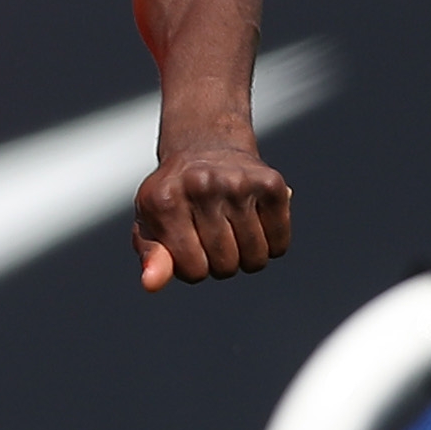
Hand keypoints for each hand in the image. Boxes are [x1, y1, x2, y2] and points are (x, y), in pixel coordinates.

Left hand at [134, 140, 291, 287]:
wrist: (205, 145)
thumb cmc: (175, 195)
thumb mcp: (152, 223)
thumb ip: (151, 255)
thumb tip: (151, 284)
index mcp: (164, 200)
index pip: (193, 270)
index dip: (193, 269)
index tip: (189, 247)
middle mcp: (201, 186)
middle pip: (225, 266)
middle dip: (219, 264)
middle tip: (211, 236)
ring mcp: (239, 182)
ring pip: (255, 258)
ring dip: (246, 258)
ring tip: (232, 231)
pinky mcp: (271, 182)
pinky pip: (280, 244)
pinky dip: (271, 245)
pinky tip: (254, 224)